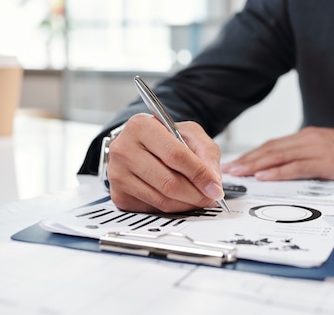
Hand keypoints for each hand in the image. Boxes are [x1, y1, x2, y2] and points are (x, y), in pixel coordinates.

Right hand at [106, 113, 223, 212]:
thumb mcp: (189, 133)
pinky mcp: (118, 195)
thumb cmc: (164, 136)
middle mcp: (124, 149)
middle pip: (169, 182)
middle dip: (197, 194)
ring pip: (162, 199)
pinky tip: (180, 198)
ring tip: (199, 197)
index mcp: (141, 126)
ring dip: (187, 203)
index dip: (199, 174)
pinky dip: (173, 207)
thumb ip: (206, 152)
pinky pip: (153, 208)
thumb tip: (213, 181)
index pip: (175, 155)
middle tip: (211, 197)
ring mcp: (118, 174)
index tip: (215, 187)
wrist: (140, 144)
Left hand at [221, 126, 333, 181]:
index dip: (253, 154)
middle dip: (247, 159)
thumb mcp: (329, 148)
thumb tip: (288, 164)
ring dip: (256, 165)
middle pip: (270, 149)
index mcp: (308, 136)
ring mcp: (316, 149)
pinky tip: (265, 177)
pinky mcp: (326, 162)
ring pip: (278, 156)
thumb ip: (308, 153)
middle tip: (228, 169)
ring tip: (239, 173)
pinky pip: (297, 167)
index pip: (273, 145)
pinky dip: (278, 172)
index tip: (236, 161)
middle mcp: (308, 139)